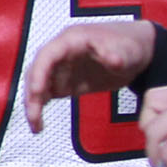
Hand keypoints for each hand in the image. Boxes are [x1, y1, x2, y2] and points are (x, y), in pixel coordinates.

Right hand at [22, 21, 155, 132]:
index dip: (39, 73)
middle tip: (34, 116)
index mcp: (71, 41)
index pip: (47, 56)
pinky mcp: (65, 81)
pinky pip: (47, 93)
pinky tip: (39, 121)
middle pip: (37, 72)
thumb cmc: (127, 46)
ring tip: (36, 125)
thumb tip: (114, 60)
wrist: (134, 52)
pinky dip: (40, 106)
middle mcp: (60, 54)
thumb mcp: (126, 50)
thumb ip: (118, 56)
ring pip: (38, 84)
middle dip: (32, 94)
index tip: (37, 92)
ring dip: (33, 103)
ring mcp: (61, 68)